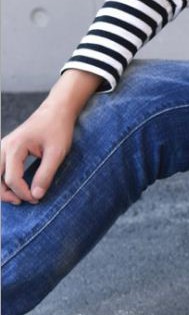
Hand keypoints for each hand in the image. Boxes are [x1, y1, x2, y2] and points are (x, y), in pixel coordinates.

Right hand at [1, 70, 100, 203]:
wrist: (56, 112)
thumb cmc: (58, 130)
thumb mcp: (56, 153)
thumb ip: (46, 174)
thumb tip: (36, 195)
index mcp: (15, 147)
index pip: (12, 178)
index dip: (23, 193)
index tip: (37, 199)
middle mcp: (4, 146)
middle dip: (6, 194)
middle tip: (23, 202)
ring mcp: (3, 147)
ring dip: (2, 188)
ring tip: (18, 198)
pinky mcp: (7, 149)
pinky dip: (3, 179)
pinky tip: (15, 187)